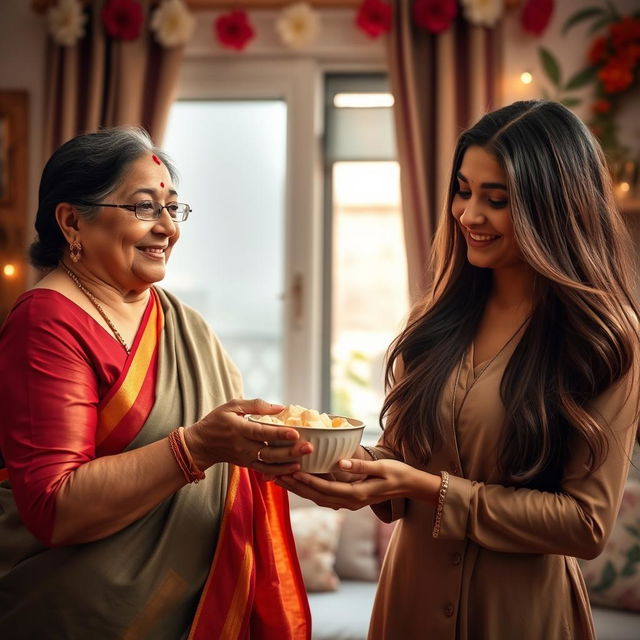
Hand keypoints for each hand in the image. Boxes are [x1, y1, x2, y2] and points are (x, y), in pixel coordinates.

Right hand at [184, 398, 312, 474]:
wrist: (201, 445)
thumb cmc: (217, 421)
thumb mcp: (232, 406)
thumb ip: (256, 405)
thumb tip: (280, 407)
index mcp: (240, 429)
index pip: (262, 432)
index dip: (279, 434)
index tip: (295, 433)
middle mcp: (243, 446)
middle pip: (269, 452)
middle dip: (290, 451)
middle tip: (308, 448)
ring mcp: (245, 458)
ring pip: (269, 464)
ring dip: (287, 464)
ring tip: (304, 462)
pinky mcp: (247, 465)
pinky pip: (265, 471)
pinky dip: (279, 472)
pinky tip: (293, 469)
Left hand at [276, 457, 424, 509]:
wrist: (410, 487)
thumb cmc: (398, 473)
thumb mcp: (382, 467)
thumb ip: (361, 466)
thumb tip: (341, 463)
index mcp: (357, 494)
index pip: (325, 489)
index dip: (307, 481)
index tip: (291, 471)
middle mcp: (350, 502)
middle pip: (316, 496)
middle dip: (295, 486)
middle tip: (276, 475)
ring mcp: (349, 502)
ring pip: (318, 498)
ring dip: (299, 489)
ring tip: (281, 478)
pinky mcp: (349, 499)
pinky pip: (324, 497)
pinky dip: (309, 490)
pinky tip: (299, 482)